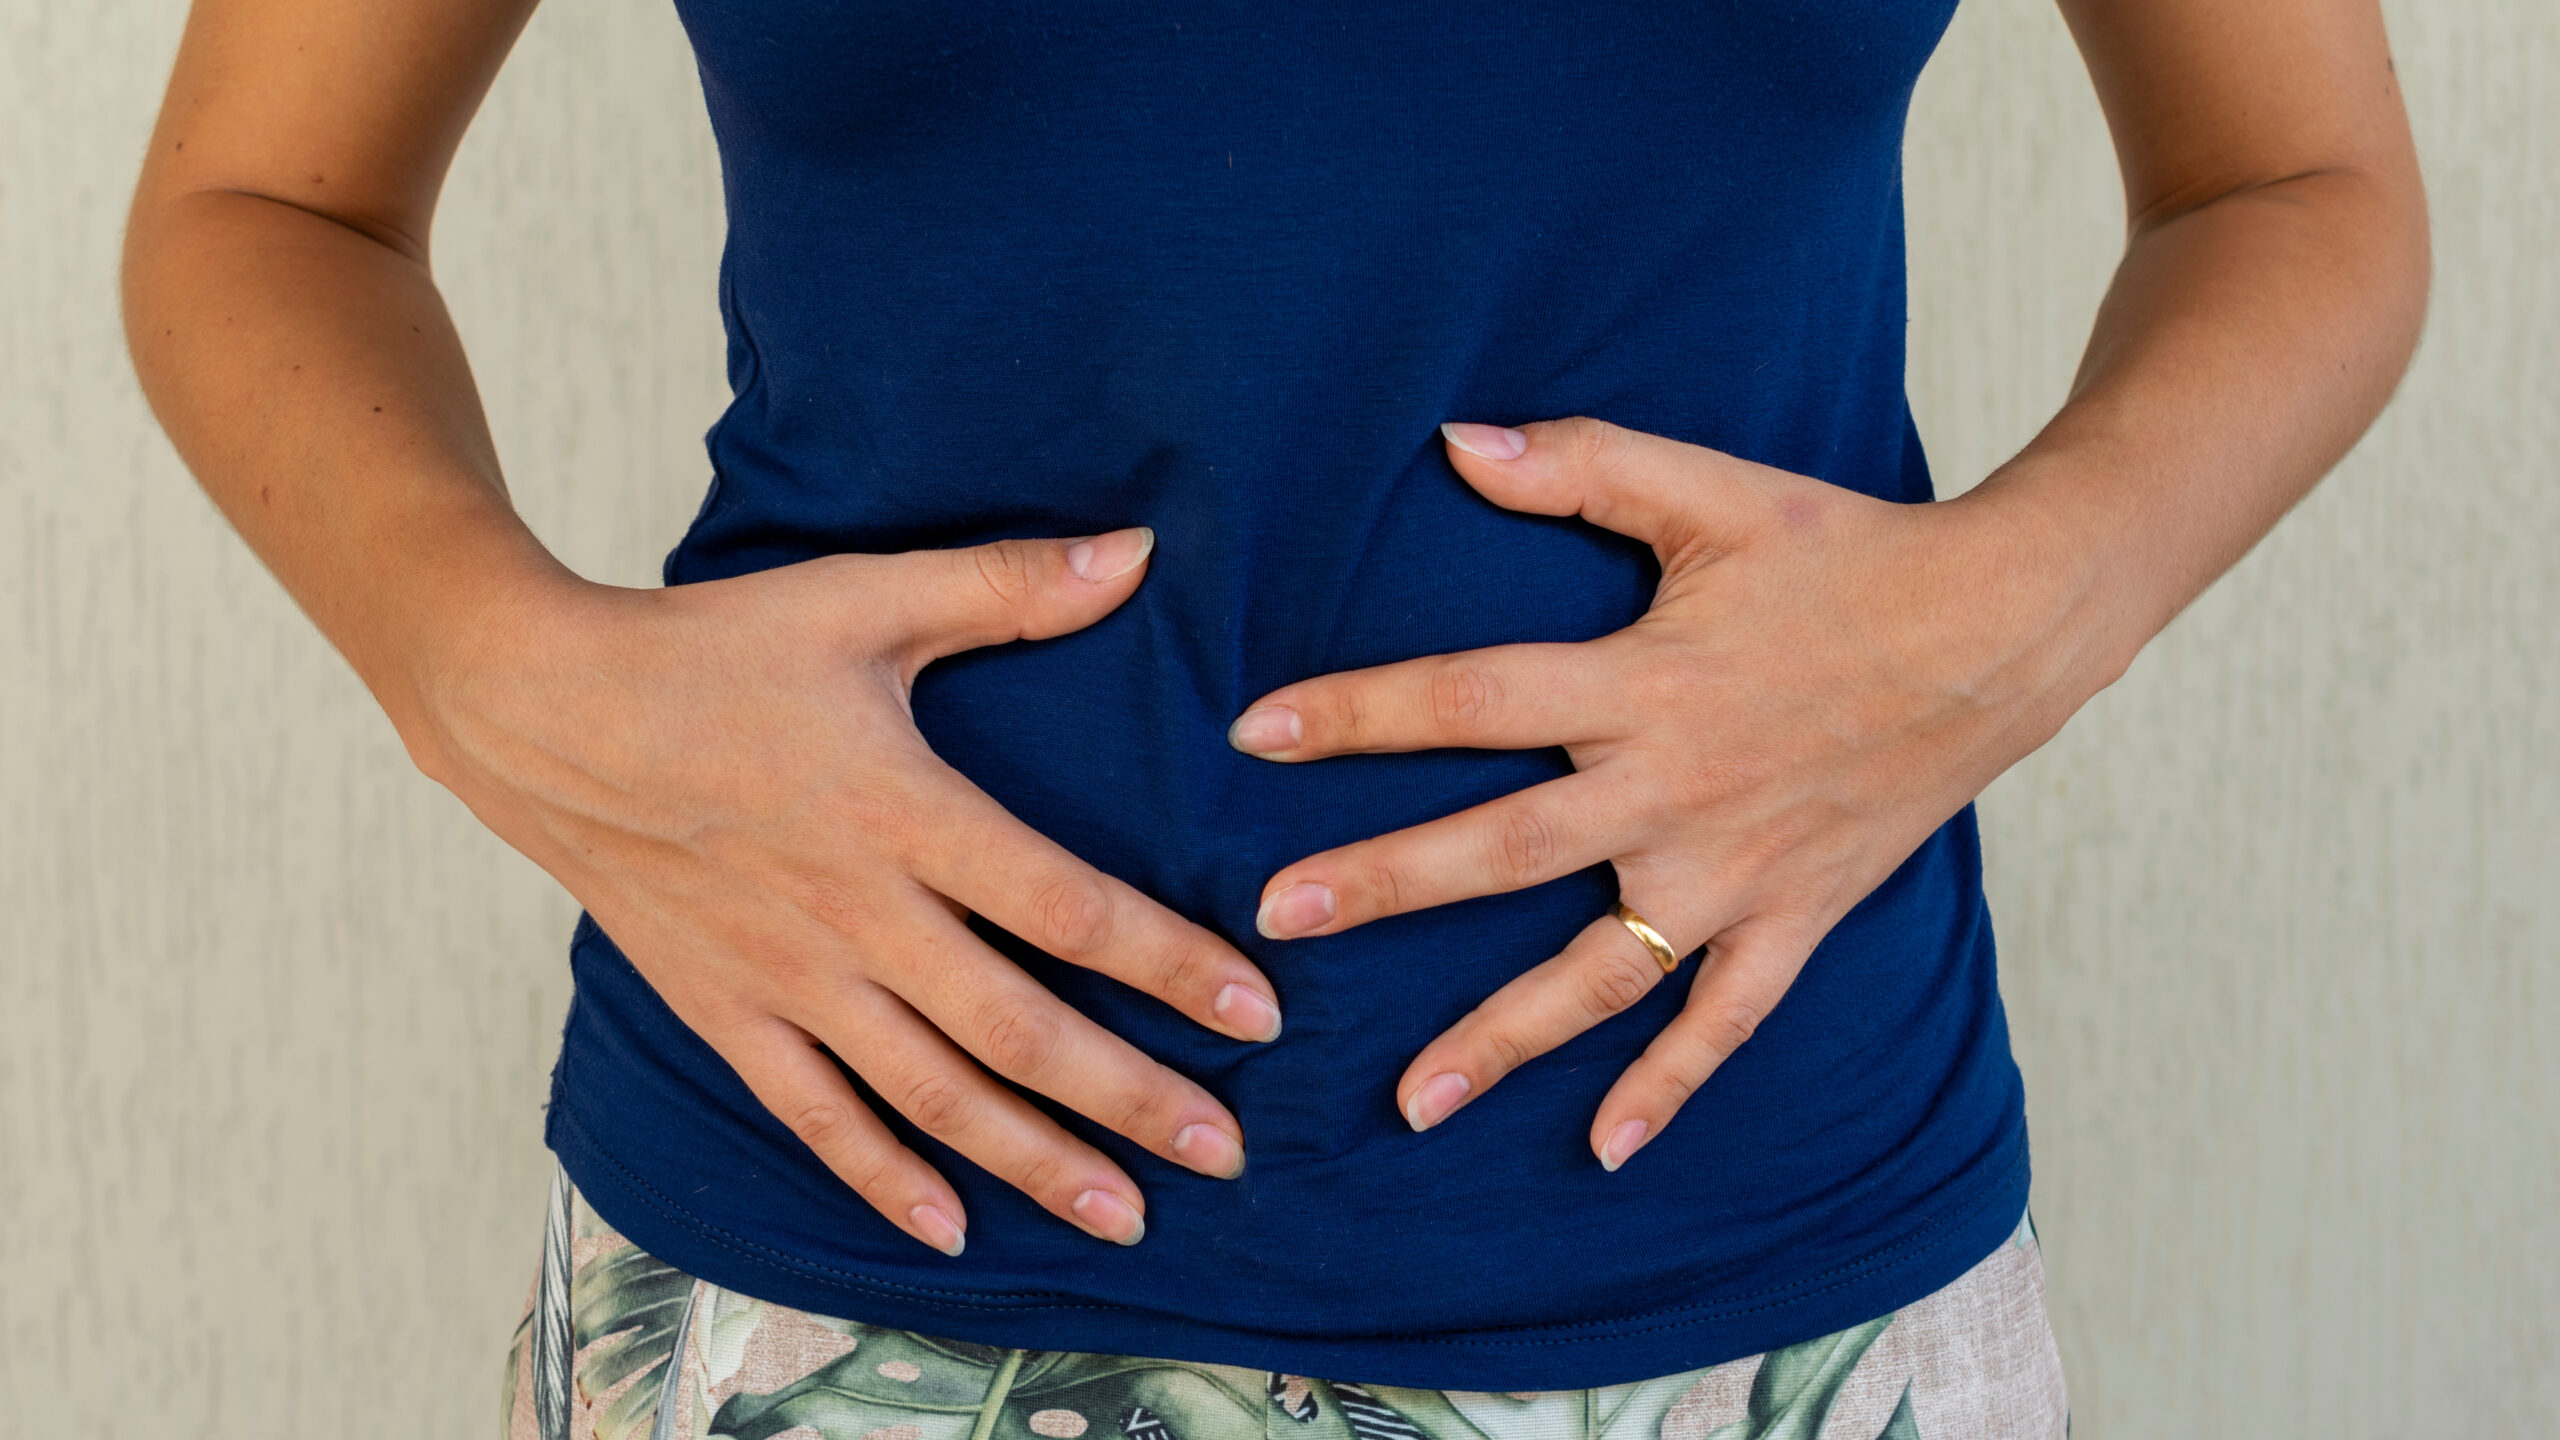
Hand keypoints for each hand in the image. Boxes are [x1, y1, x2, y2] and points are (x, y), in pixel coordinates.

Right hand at [406, 529, 1282, 1251]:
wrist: (535, 709)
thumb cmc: (708, 648)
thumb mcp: (861, 598)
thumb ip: (1005, 586)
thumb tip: (1137, 552)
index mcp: (903, 811)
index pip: (1066, 907)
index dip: (1171, 965)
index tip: (1259, 1014)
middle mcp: (855, 913)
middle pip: (1018, 1029)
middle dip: (1130, 1097)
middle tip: (1227, 1153)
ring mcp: (787, 975)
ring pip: (931, 1094)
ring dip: (1033, 1160)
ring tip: (1124, 1214)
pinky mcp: (726, 1011)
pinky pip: (815, 1116)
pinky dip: (881, 1179)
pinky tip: (949, 1230)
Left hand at [1228, 419, 2116, 1170]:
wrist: (2003, 628)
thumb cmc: (1848, 552)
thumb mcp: (1714, 492)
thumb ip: (1584, 465)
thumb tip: (1454, 441)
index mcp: (1644, 682)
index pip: (1472, 698)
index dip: (1359, 713)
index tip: (1256, 734)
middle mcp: (1677, 791)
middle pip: (1504, 849)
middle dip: (1385, 882)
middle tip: (1276, 923)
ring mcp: (1736, 870)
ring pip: (1600, 973)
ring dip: (1503, 1038)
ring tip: (1409, 1100)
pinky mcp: (1795, 916)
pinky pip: (1725, 1022)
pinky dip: (1670, 1087)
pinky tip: (1607, 1148)